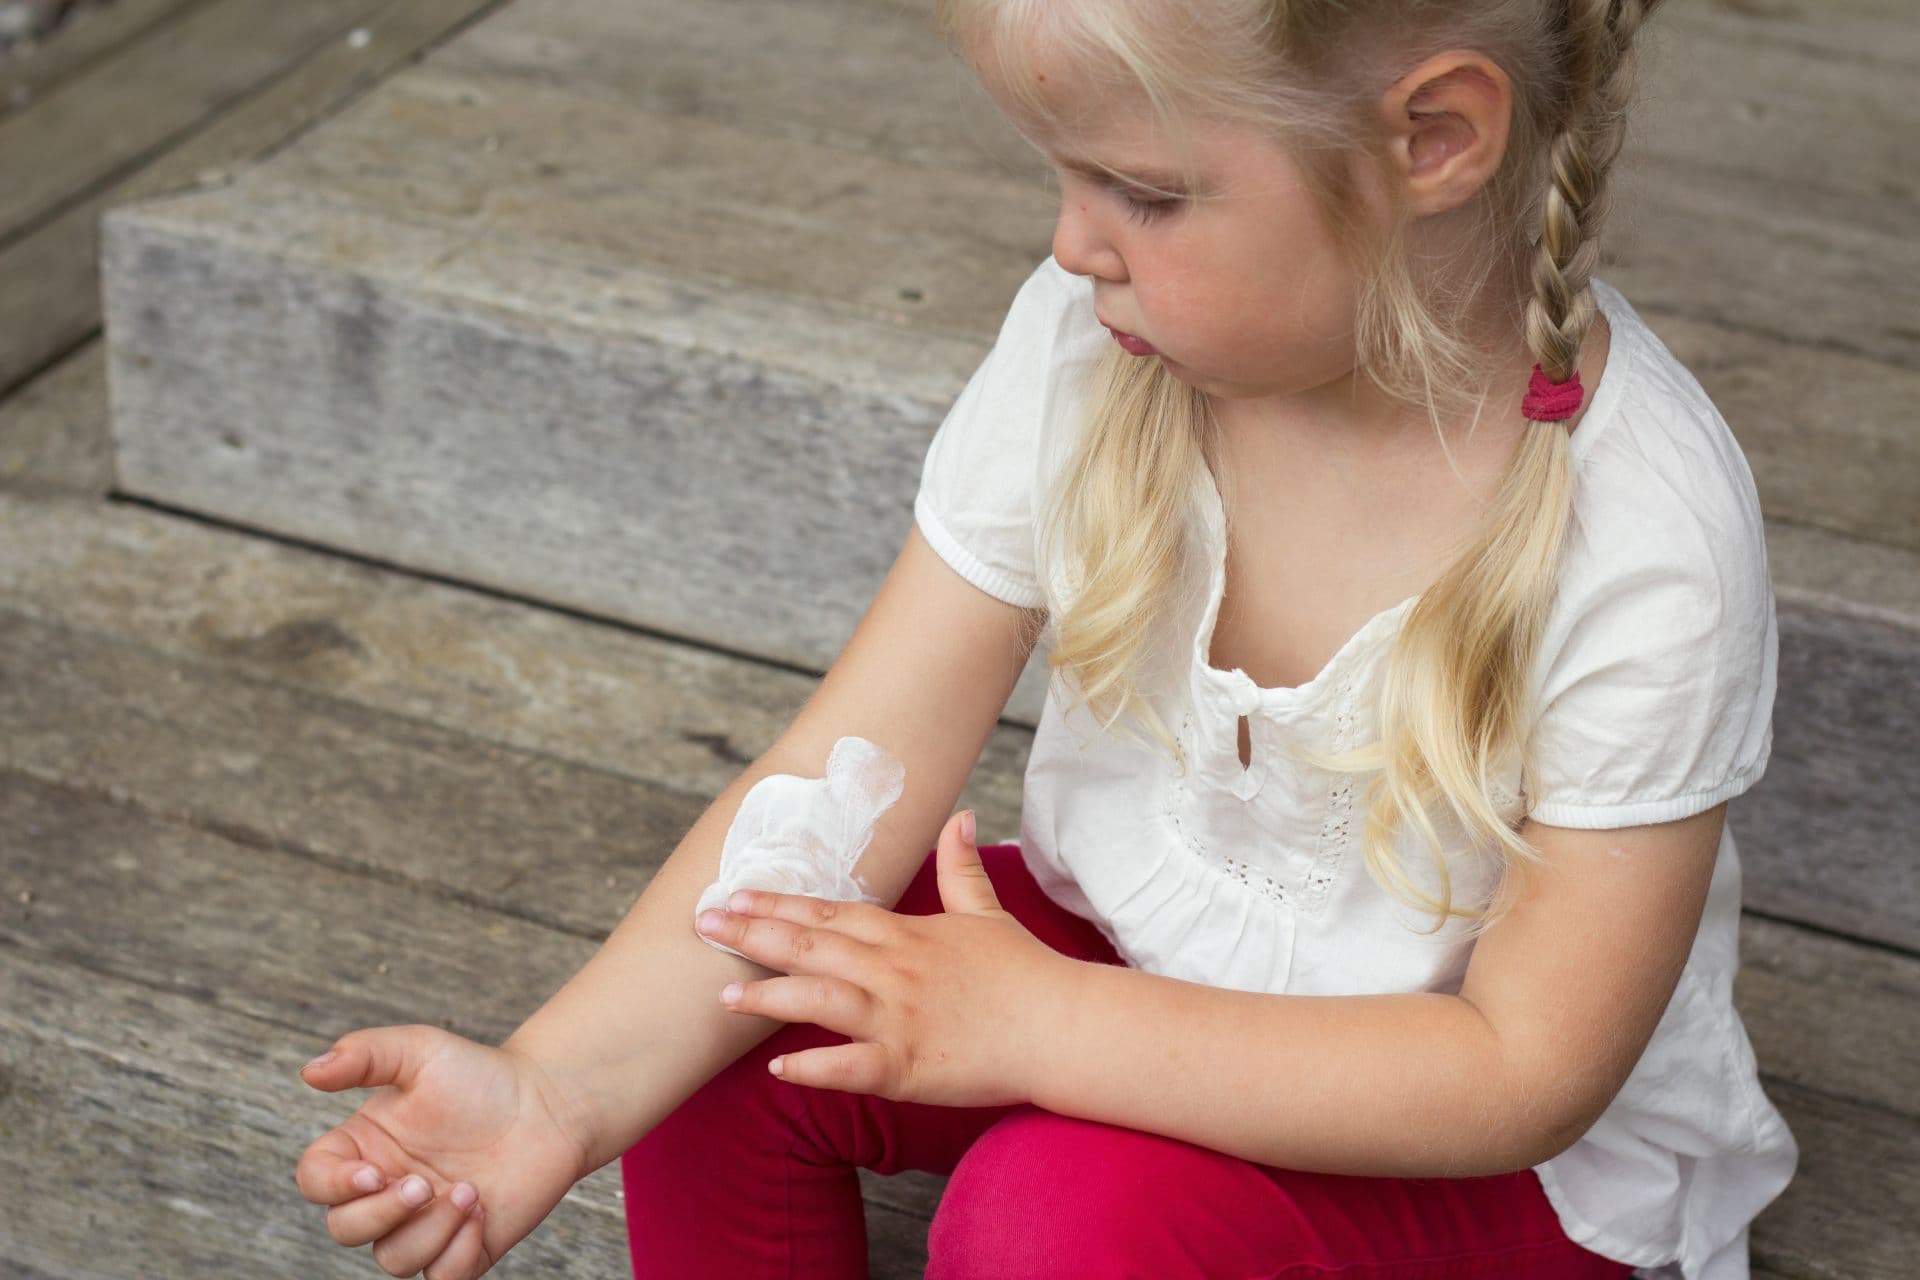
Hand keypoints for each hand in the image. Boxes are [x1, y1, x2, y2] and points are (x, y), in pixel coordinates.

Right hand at [294, 1025, 591, 1278]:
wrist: (550, 1103)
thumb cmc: (481, 1075)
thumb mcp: (420, 1050)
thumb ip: (365, 1054)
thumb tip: (309, 1071)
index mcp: (366, 1149)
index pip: (316, 1181)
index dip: (332, 1186)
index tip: (373, 1173)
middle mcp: (387, 1191)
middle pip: (346, 1230)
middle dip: (381, 1213)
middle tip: (424, 1183)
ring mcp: (425, 1223)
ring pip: (394, 1259)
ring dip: (428, 1231)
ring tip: (469, 1191)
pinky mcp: (465, 1246)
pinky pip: (442, 1277)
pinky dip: (457, 1255)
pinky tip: (482, 1213)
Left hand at [695, 810, 1076, 1107]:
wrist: (1061, 1025)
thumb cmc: (1024, 973)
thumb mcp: (987, 912)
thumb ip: (960, 867)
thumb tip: (960, 816)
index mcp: (906, 934)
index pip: (830, 910)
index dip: (780, 901)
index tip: (735, 892)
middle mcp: (894, 970)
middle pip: (812, 945)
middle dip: (753, 933)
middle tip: (703, 922)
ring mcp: (899, 1018)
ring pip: (820, 1000)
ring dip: (769, 996)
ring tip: (724, 994)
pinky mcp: (909, 1066)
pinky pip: (851, 1067)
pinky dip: (813, 1068)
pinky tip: (779, 1070)